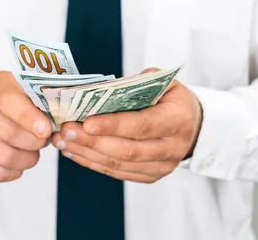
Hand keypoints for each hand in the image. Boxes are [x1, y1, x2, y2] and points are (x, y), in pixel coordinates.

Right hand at [0, 71, 51, 181]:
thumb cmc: (25, 101)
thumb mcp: (36, 93)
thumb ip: (48, 104)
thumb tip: (57, 127)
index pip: (7, 100)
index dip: (27, 117)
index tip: (46, 130)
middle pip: (6, 132)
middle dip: (33, 142)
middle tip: (44, 141)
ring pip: (2, 155)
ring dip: (26, 159)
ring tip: (33, 152)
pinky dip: (10, 173)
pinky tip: (18, 164)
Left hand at [51, 69, 202, 182]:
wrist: (194, 124)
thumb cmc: (171, 98)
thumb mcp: (162, 82)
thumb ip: (135, 84)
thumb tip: (98, 91)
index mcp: (177, 119)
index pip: (142, 125)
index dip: (113, 126)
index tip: (86, 123)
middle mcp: (173, 146)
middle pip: (127, 150)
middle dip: (92, 142)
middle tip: (65, 130)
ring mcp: (163, 165)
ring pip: (119, 165)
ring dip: (87, 154)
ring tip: (62, 141)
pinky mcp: (151, 176)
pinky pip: (118, 173)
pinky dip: (93, 163)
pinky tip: (74, 152)